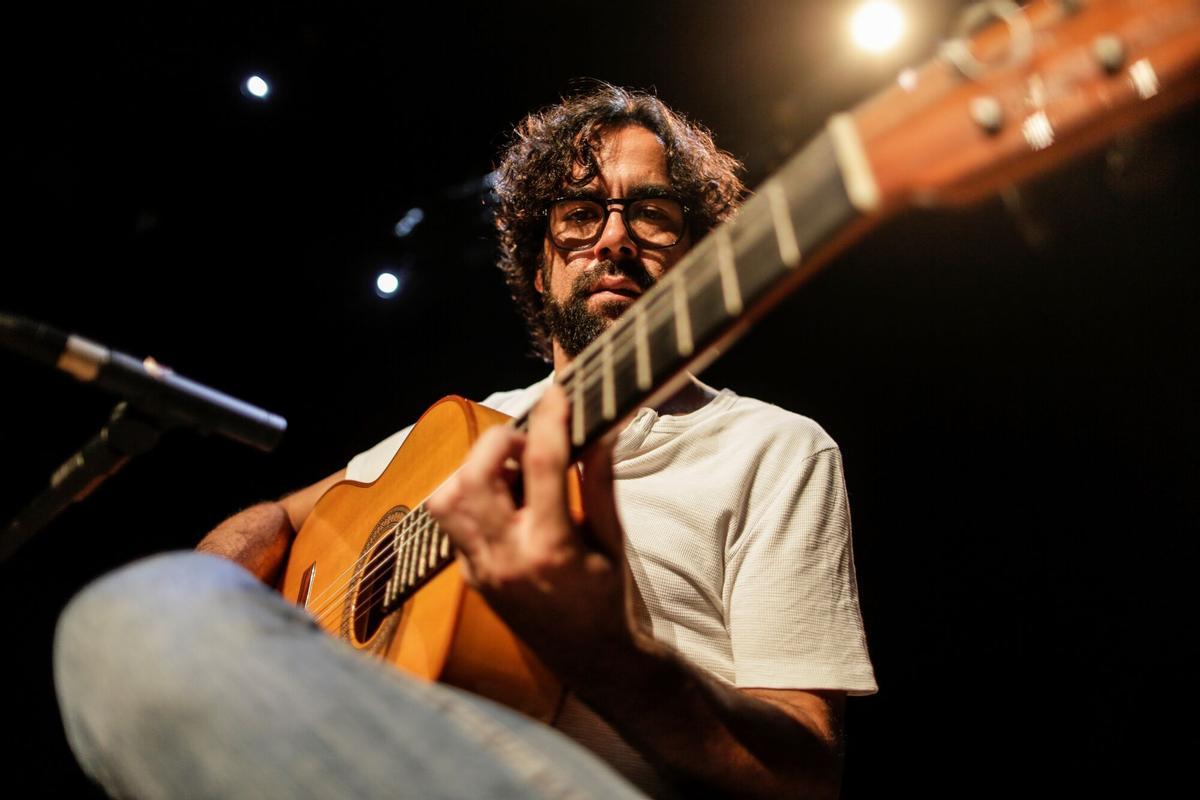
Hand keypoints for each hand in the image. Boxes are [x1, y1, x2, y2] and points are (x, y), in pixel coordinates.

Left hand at [426, 385, 633, 678]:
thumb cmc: (611, 601)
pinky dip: (472, 498)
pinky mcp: (469, 577)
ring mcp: (480, 571)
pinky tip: (506, 503)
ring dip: (474, 471)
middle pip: (474, 477)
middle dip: (498, 444)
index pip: (542, 465)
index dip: (549, 420)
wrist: (594, 661)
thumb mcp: (613, 539)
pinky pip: (452, 524)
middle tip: (530, 447)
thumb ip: (599, 481)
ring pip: (446, 499)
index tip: (557, 394)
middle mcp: (506, 559)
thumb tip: (598, 429)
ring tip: (513, 475)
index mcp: (551, 548)